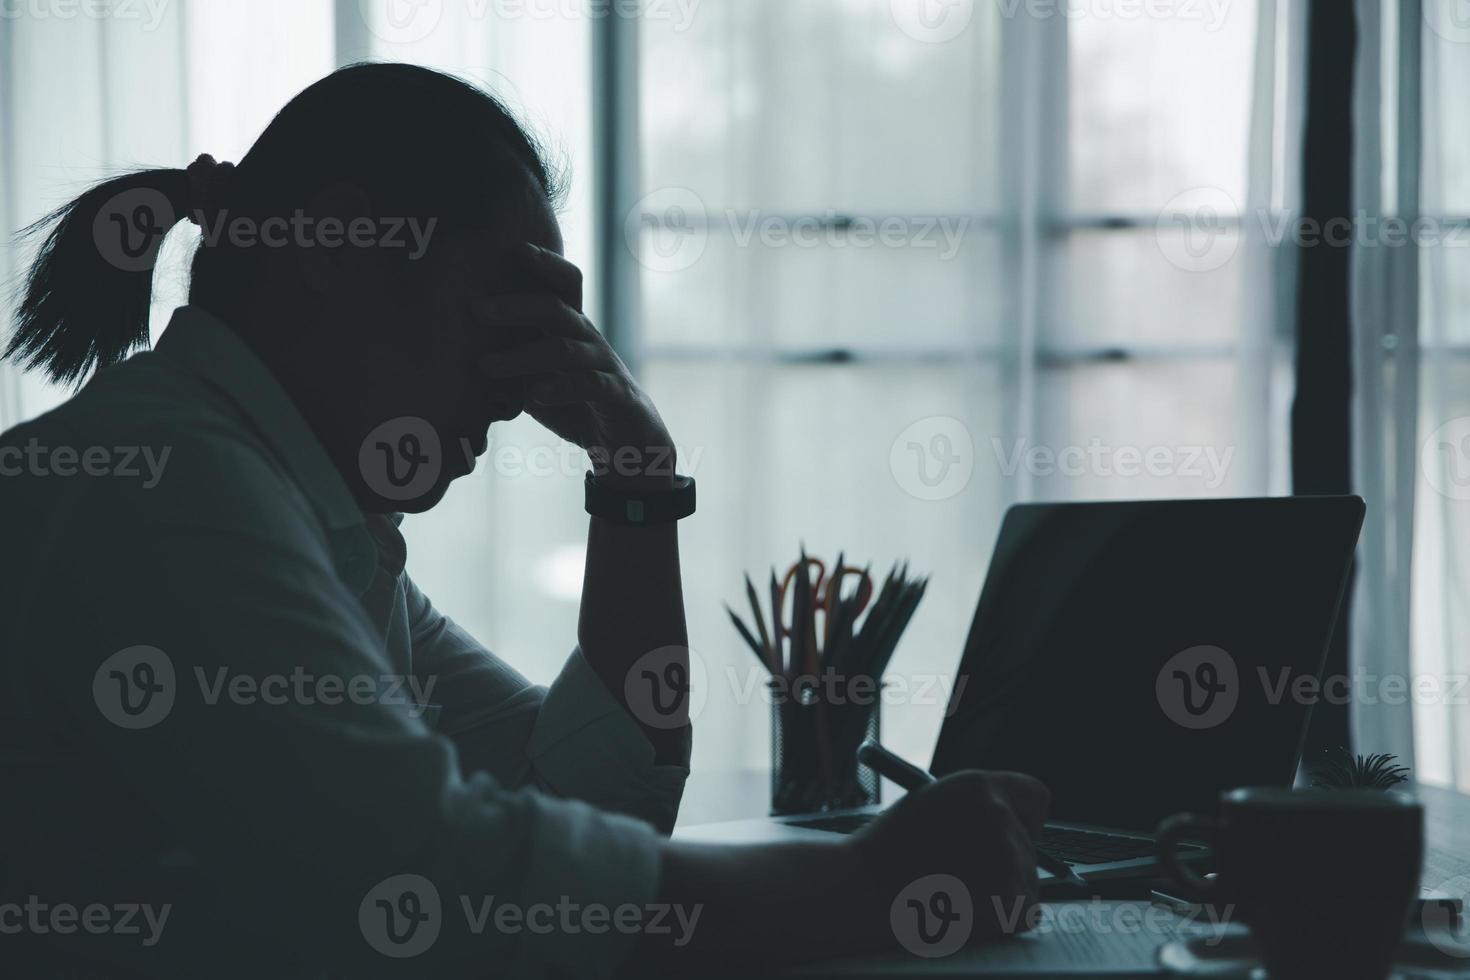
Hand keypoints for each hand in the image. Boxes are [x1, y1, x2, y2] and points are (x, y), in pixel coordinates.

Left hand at [473, 243, 675, 485]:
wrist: (627, 437)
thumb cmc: (575, 402)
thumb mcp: (537, 377)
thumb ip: (509, 363)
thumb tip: (456, 354)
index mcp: (571, 326)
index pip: (564, 282)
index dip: (544, 263)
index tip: (513, 248)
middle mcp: (589, 337)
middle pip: (555, 308)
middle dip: (514, 306)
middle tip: (474, 311)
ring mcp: (603, 364)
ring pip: (563, 349)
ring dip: (521, 356)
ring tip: (485, 367)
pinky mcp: (615, 394)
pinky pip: (588, 385)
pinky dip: (559, 388)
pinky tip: (533, 394)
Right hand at [852, 771, 1049, 940]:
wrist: (864, 884)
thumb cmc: (892, 846)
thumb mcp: (936, 802)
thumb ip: (978, 808)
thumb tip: (1012, 823)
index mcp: (982, 785)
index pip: (1037, 797)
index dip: (1021, 817)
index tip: (1000, 834)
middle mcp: (1000, 815)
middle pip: (1030, 846)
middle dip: (1005, 862)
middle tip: (962, 871)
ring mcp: (1007, 857)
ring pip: (1028, 882)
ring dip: (1002, 891)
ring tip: (956, 890)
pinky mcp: (1009, 898)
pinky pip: (1025, 912)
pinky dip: (1003, 919)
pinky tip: (967, 909)